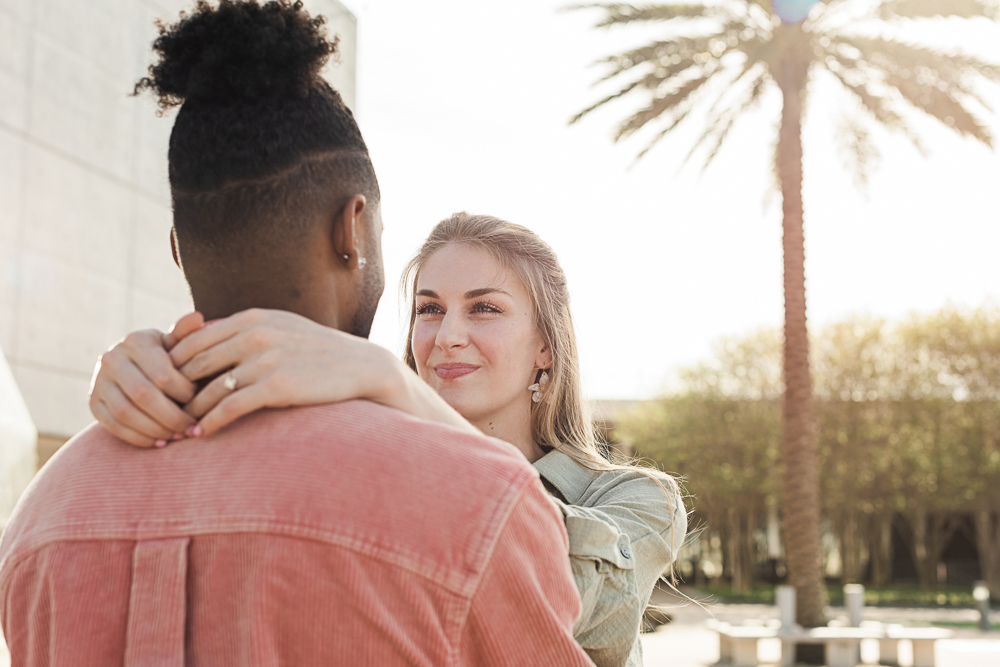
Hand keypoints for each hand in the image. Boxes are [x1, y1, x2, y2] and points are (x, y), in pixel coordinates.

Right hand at [89, 312, 204, 446]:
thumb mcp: (177, 344)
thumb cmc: (167, 356)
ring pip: (127, 414)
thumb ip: (187, 335)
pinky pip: (114, 426)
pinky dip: (139, 438)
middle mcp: (111, 358)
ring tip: (179, 437)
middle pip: (144, 396)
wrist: (136, 366)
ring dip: (157, 430)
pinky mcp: (93, 403)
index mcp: (136, 341)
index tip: (201, 402)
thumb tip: (198, 317)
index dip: (185, 393)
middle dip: (172, 417)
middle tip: (193, 428)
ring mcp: (98, 381)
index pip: (162, 374)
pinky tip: (160, 442)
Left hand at [170, 309, 402, 435]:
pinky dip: (210, 423)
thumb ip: (244, 329)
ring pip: (209, 389)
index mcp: (251, 318)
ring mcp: (266, 360)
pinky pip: (231, 407)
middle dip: (175, 391)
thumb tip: (203, 338)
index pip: (193, 340)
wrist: (362, 366)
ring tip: (177, 428)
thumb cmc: (318, 350)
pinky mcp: (278, 386)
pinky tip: (201, 434)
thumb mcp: (281, 327)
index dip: (173, 366)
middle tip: (162, 412)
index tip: (165, 387)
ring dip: (189, 412)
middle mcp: (255, 334)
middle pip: (195, 365)